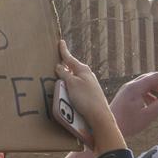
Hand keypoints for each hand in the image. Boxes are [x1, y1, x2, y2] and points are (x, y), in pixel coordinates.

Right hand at [55, 40, 125, 154]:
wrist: (99, 115)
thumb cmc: (85, 98)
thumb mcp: (71, 84)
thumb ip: (64, 74)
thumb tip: (59, 66)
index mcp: (82, 70)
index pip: (69, 58)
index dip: (63, 50)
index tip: (61, 42)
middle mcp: (87, 75)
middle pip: (73, 67)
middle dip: (65, 64)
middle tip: (58, 59)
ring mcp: (89, 84)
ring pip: (75, 76)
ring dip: (67, 75)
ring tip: (59, 75)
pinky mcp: (89, 94)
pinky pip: (77, 85)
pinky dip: (71, 84)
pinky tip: (68, 89)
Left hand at [110, 72, 157, 137]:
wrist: (109, 128)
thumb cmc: (127, 123)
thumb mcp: (149, 115)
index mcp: (135, 88)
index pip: (156, 77)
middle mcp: (130, 86)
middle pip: (150, 78)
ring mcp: (126, 90)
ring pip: (145, 83)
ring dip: (157, 87)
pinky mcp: (125, 95)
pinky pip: (140, 90)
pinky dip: (150, 93)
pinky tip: (155, 102)